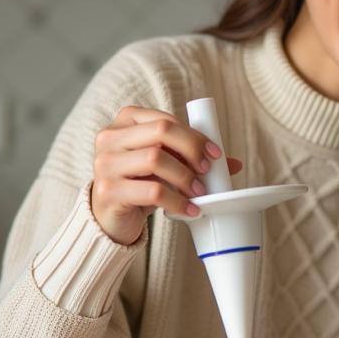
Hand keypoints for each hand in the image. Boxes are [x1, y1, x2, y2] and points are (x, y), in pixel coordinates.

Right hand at [91, 106, 242, 244]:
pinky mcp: (107, 191)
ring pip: (155, 159)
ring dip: (185, 177)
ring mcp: (105, 163)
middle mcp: (110, 137)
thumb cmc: (139, 184)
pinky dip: (178, 201)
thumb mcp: (164, 166)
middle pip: (161, 131)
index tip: (214, 154)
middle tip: (206, 170)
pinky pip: (152, 191)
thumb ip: (191, 158)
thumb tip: (233, 163)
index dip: (195, 135)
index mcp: (125, 122)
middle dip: (192, 149)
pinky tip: (189, 210)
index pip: (166, 119)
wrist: (111, 217)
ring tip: (199, 192)